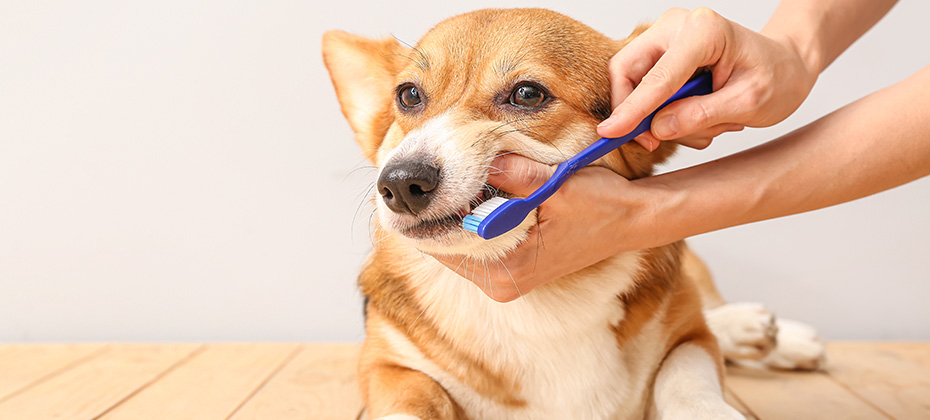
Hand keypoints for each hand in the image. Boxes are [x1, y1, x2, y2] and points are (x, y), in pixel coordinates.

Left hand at [430, 154, 659, 301]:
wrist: (632, 220)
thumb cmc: (601, 205)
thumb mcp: (557, 184)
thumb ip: (514, 173)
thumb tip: (473, 157)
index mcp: (509, 269)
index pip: (443, 244)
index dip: (424, 213)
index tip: (409, 185)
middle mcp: (502, 283)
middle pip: (444, 247)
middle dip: (432, 212)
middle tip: (416, 176)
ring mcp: (506, 279)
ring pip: (456, 246)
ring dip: (448, 215)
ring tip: (437, 181)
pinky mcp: (512, 270)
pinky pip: (473, 245)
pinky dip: (466, 221)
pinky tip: (463, 194)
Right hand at [598, 7, 817, 149]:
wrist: (786, 66)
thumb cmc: (776, 78)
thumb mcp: (748, 104)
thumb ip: (701, 115)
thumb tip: (657, 128)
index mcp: (704, 31)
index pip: (656, 77)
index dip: (631, 109)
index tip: (609, 133)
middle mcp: (678, 26)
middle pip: (627, 70)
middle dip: (635, 111)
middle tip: (654, 141)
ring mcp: (667, 38)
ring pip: (634, 83)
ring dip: (659, 115)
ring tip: (705, 125)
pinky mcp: (663, 54)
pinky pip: (645, 87)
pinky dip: (663, 111)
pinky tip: (697, 116)